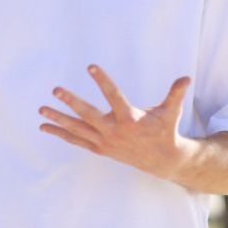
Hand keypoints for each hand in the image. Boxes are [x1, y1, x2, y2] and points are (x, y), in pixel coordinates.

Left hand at [38, 64, 191, 180]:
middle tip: (55, 89)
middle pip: (88, 115)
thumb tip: (186, 77)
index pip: (113, 96)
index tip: (91, 66)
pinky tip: (45, 127)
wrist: (162, 161)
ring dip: (58, 120)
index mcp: (130, 119)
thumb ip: (175, 94)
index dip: (103, 81)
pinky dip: (61, 133)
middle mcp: (114, 131)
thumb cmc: (165, 130)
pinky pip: (76, 140)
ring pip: (78, 130)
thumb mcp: (170, 112)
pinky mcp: (99, 148)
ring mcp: (105, 142)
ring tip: (41, 110)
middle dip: (71, 103)